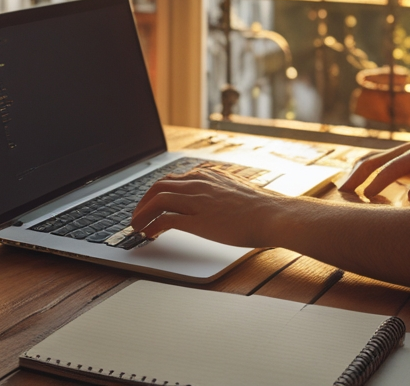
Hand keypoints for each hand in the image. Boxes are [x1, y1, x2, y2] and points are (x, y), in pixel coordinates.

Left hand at [130, 168, 287, 246]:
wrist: (273, 215)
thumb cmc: (261, 208)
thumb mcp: (235, 190)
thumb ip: (219, 191)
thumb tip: (213, 202)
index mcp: (207, 175)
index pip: (173, 178)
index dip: (157, 192)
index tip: (151, 203)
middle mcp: (199, 183)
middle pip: (158, 186)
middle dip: (143, 201)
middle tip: (137, 216)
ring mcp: (197, 200)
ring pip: (157, 200)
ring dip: (141, 214)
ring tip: (136, 227)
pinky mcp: (197, 220)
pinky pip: (165, 219)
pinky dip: (152, 226)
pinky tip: (150, 235)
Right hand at [338, 141, 409, 203]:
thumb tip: (408, 196)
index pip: (391, 167)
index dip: (376, 182)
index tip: (364, 197)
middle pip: (376, 158)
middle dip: (357, 173)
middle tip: (342, 190)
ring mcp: (409, 156)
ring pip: (375, 159)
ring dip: (358, 171)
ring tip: (344, 187)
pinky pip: (382, 166)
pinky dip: (368, 173)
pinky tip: (359, 186)